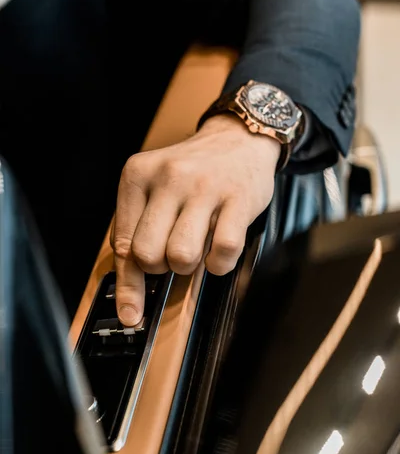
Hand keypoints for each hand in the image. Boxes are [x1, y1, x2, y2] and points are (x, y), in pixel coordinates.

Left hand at [111, 114, 279, 325]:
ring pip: (181, 256)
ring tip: (196, 249)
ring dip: (189, 265)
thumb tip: (129, 294)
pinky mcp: (238, 199)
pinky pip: (223, 252)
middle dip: (160, 266)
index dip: (129, 283)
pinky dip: (219, 264)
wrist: (238, 139)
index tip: (132, 313)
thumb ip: (135, 230)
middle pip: (147, 254)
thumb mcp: (153, 188)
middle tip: (172, 254)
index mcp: (138, 175)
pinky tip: (218, 251)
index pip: (123, 243)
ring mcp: (205, 188)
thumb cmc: (192, 173)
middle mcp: (169, 178)